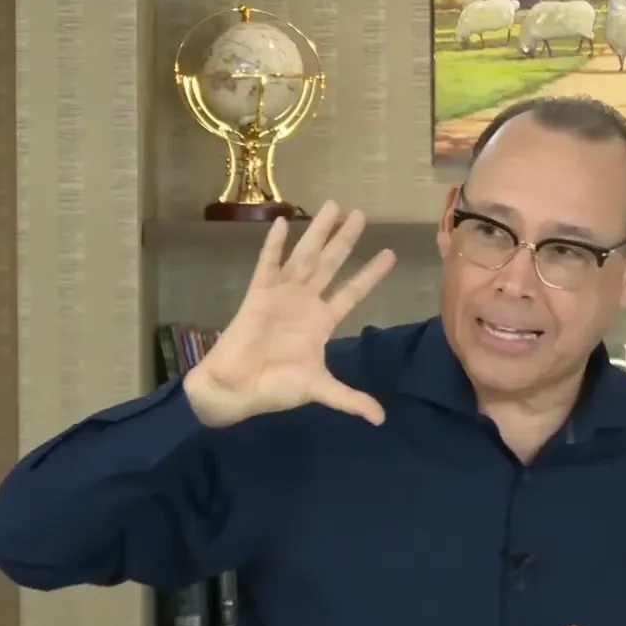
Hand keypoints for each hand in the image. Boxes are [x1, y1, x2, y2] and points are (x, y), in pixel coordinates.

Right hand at [184, 201, 395, 427]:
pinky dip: (274, 246)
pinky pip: (267, 266)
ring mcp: (281, 296)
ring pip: (304, 257)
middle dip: (345, 240)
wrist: (236, 390)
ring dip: (318, 232)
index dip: (370, 274)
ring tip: (333, 206)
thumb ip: (349, 399)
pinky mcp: (257, 295)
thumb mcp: (318, 389)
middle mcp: (304, 303)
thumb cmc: (275, 388)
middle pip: (330, 264)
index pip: (352, 292)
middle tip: (361, 214)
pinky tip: (282, 222)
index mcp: (321, 322)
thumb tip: (379, 419)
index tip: (390, 254)